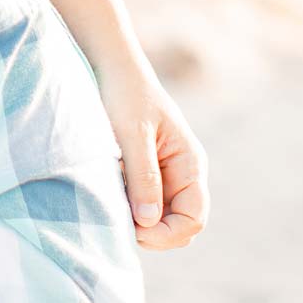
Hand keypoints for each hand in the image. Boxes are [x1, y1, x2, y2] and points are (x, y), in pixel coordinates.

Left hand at [98, 62, 210, 250]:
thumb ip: (143, 176)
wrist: (112, 68)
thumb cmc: (125, 94)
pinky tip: (107, 199)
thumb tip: (148, 221)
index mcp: (190, 165)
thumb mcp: (133, 134)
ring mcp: (163, 177)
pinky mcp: (142, 175)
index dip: (168, 233)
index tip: (135, 228)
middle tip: (119, 223)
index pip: (194, 218)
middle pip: (179, 226)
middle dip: (154, 234)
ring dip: (138, 224)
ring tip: (111, 208)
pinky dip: (127, 211)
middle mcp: (181, 175)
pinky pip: (140, 206)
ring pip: (158, 221)